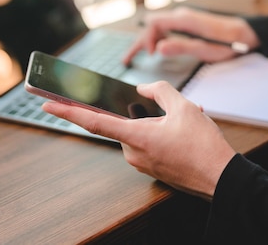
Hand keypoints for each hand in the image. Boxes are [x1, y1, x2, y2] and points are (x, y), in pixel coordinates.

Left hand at [42, 81, 235, 198]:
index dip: (68, 112)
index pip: (94, 121)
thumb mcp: (184, 107)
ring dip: (156, 123)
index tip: (46, 105)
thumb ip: (159, 91)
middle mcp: (133, 153)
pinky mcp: (152, 169)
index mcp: (136, 137)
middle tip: (169, 111)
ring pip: (139, 133)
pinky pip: (148, 144)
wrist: (221, 179)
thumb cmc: (203, 146)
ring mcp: (142, 164)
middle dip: (143, 113)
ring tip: (185, 121)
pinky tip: (183, 132)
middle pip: (125, 123)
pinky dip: (161, 134)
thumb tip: (143, 89)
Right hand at [123, 7, 259, 64]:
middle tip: (126, 60)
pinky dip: (157, 38)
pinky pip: (166, 28)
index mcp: (184, 20)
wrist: (247, 34)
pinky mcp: (188, 23)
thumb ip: (182, 47)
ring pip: (158, 26)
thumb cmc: (230, 43)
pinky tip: (155, 49)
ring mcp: (185, 18)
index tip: (149, 55)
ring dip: (146, 40)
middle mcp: (182, 16)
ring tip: (134, 56)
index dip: (146, 39)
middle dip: (139, 42)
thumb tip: (158, 48)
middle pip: (152, 25)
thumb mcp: (206, 50)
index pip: (155, 24)